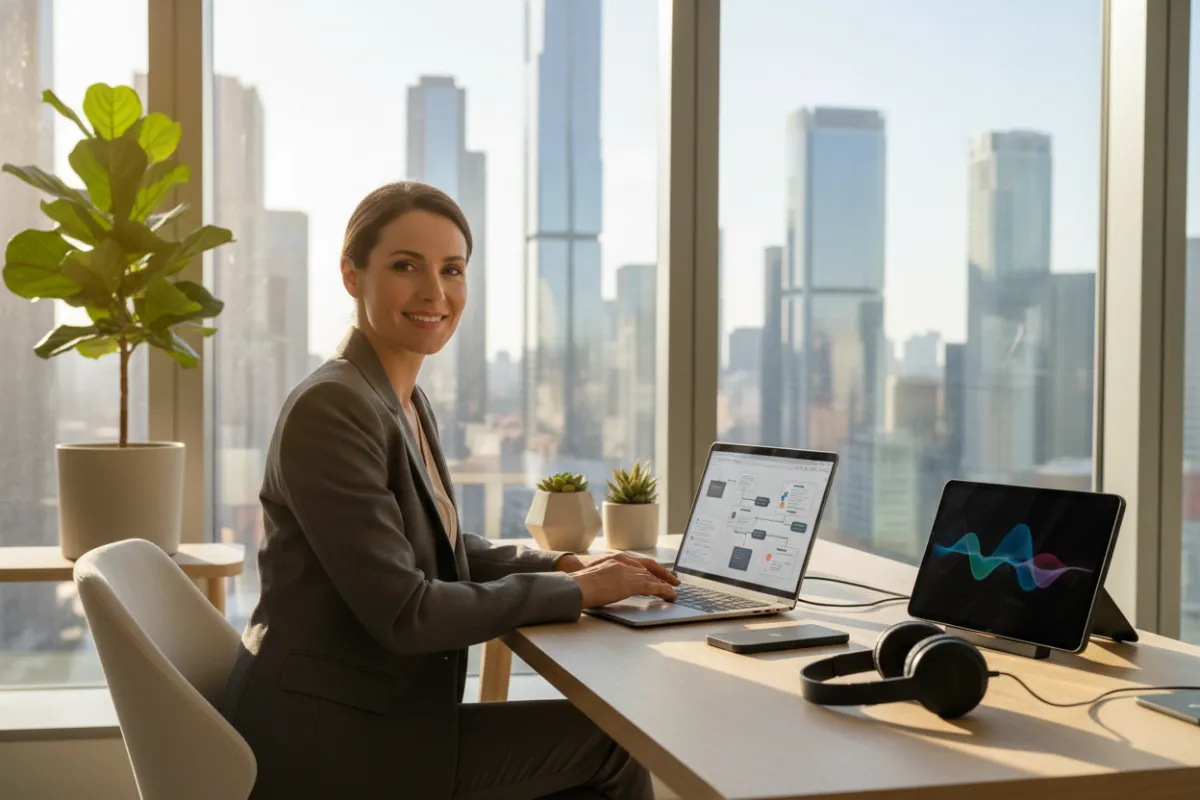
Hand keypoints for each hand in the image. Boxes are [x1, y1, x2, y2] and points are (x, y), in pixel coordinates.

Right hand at [564, 556, 678, 607]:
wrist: (574, 583)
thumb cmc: (579, 582)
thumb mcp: (597, 574)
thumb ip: (608, 576)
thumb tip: (610, 586)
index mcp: (616, 558)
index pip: (640, 562)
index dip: (653, 568)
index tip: (661, 574)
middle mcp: (623, 561)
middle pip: (649, 567)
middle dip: (663, 575)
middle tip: (675, 581)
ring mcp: (626, 571)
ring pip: (651, 577)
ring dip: (664, 584)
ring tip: (673, 592)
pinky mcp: (628, 583)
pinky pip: (651, 585)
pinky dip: (662, 590)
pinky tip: (669, 594)